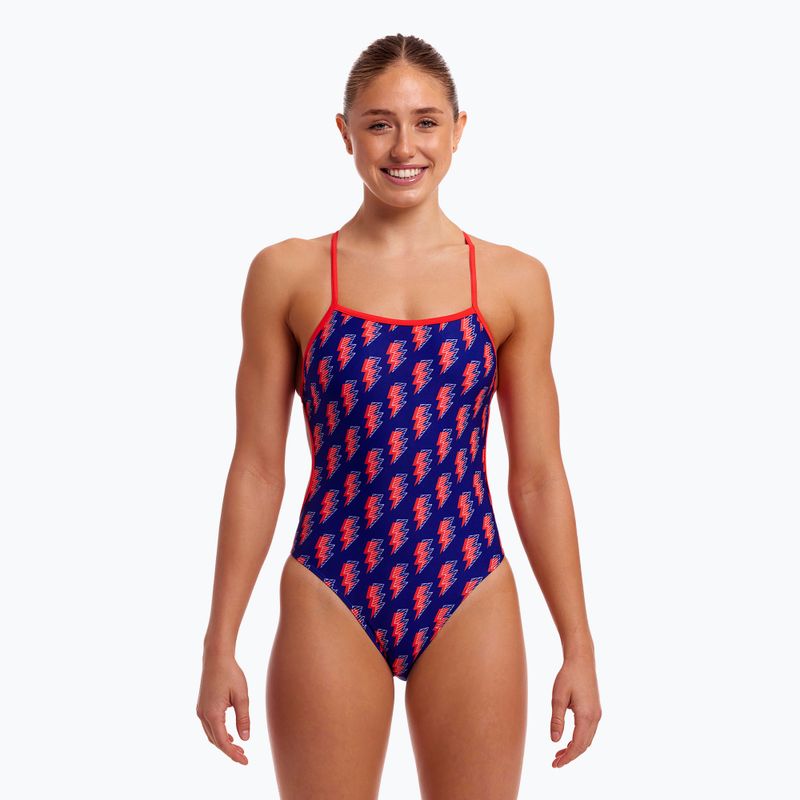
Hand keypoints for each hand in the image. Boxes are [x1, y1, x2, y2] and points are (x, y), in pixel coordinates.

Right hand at [196, 652, 250, 764]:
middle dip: (229, 751)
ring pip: (211, 734)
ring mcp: (200, 711)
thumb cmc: (231, 674)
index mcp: (213, 714)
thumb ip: (243, 719)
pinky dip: (219, 734)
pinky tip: (229, 734)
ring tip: (238, 748)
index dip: (233, 754)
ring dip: (224, 743)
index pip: (223, 742)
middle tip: (244, 757)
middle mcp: (203, 715)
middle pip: (216, 741)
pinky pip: (209, 726)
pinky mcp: (202, 706)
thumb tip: (245, 738)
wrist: (216, 658)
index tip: (245, 761)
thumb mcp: (242, 697)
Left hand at [550, 652, 601, 767]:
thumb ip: (556, 720)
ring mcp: (597, 714)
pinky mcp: (595, 709)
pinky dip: (579, 740)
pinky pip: (589, 731)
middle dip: (570, 756)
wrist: (582, 660)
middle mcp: (595, 717)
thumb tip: (555, 741)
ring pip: (587, 739)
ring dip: (575, 749)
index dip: (567, 758)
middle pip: (584, 745)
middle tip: (555, 762)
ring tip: (559, 754)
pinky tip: (568, 740)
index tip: (555, 765)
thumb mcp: (557, 697)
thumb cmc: (568, 676)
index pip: (577, 745)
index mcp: (586, 716)